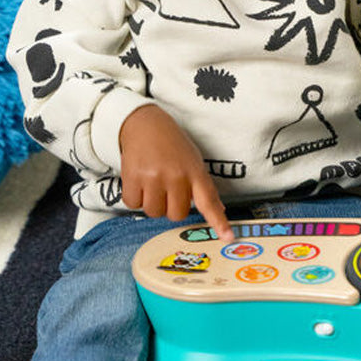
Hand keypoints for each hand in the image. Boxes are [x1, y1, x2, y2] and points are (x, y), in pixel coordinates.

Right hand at [118, 104, 232, 240]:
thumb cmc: (172, 145)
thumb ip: (204, 187)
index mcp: (195, 171)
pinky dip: (135, 197)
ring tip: (152, 182)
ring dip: (152, 203)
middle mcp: (176, 175)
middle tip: (167, 188)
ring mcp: (154, 177)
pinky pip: (133, 204)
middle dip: (170, 206)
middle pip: (176, 215)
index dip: (219, 221)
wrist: (145, 124)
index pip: (209, 201)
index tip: (228, 237)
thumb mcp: (193, 161)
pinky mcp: (133, 178)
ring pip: (154, 212)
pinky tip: (139, 181)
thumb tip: (218, 209)